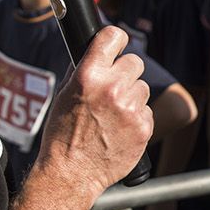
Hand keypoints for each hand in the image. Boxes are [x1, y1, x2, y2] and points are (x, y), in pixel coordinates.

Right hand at [34, 26, 152, 193]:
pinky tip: (119, 129)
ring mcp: (130, 108)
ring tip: (112, 115)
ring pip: (142, 88)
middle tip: (113, 88)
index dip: (116, 40)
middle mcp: (112, 88)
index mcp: (88, 76)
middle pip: (135, 62)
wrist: (71, 173)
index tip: (117, 44)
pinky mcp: (144, 127)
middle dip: (125, 72)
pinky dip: (136, 118)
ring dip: (131, 97)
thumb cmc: (62, 134)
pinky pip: (146, 110)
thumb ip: (83, 71)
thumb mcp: (64, 95)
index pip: (114, 37)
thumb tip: (99, 51)